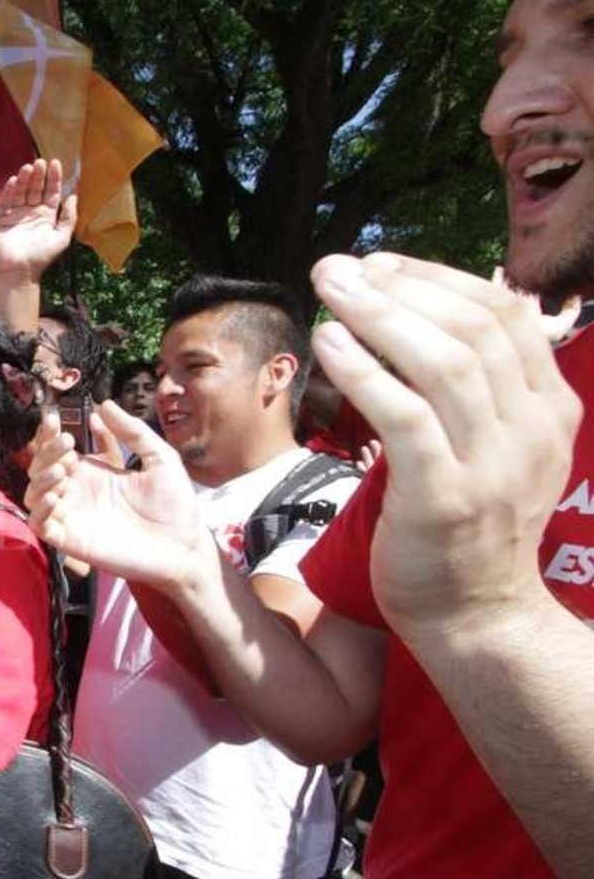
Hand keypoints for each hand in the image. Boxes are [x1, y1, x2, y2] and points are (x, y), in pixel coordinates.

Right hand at [0, 159, 76, 277]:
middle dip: (38, 176)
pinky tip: (13, 181)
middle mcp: (31, 212)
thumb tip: (74, 197)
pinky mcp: (2, 220)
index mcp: (46, 215)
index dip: (53, 178)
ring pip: (21, 192)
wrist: (21, 271)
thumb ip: (69, 218)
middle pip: (35, 189)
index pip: (51, 192)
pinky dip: (9, 191)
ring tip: (28, 168)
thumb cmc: (42, 256)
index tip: (55, 164)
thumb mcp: (62, 237)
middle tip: (40, 162)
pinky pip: (5, 203)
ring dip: (24, 180)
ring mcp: (17, 215)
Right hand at [25, 407, 212, 591]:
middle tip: (67, 443)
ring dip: (40, 479)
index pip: (59, 449)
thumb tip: (104, 404)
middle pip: (41, 467)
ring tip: (61, 470)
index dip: (50, 433)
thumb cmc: (176, 504)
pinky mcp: (71, 541)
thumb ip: (133, 431)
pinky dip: (40, 510)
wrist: (184, 545)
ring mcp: (73, 516)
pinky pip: (41, 524)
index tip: (54, 417)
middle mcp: (78, 492)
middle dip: (46, 451)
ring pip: (34, 494)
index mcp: (94, 471)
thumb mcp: (160, 457)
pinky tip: (56, 497)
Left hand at [308, 253, 582, 634]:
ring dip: (377, 315)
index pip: (503, 316)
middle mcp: (532, 430)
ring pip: (443, 362)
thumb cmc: (466, 525)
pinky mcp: (444, 496)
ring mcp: (492, 464)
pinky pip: (404, 416)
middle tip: (339, 266)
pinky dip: (364, 372)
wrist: (474, 615)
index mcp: (550, 409)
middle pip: (471, 328)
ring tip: (328, 289)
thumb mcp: (496, 447)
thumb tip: (422, 312)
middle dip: (399, 286)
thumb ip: (476, 388)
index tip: (381, 263)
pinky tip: (329, 343)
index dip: (437, 278)